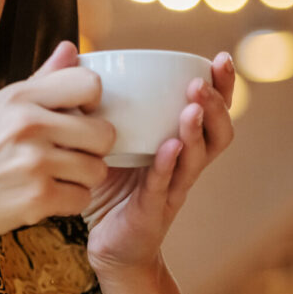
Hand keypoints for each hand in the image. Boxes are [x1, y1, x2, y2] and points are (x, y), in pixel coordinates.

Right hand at [0, 41, 114, 251]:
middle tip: (70, 154)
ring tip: (54, 176)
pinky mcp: (37, 198)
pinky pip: (82, 199)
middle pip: (104, 132)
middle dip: (92, 147)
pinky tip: (44, 196)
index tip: (79, 116)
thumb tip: (71, 48)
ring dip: (81, 177)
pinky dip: (68, 202)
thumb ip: (39, 80)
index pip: (89, 83)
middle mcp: (29, 125)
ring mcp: (34, 163)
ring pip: (97, 169)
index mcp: (19, 97)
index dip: (91, 102)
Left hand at [84, 51, 236, 273]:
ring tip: (192, 107)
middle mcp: (183, 164)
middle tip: (202, 82)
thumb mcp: (96, 136)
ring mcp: (173, 188)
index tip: (220, 59)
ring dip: (196, 130)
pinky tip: (169, 147)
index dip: (222, 87)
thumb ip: (87, 97)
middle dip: (216, 105)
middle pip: (218, 132)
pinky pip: (166, 186)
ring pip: (197, 158)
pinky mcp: (154, 211)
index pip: (210, 110)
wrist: (106, 244)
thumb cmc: (106, 186)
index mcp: (178, 142)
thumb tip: (70, 49)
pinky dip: (168, 165)